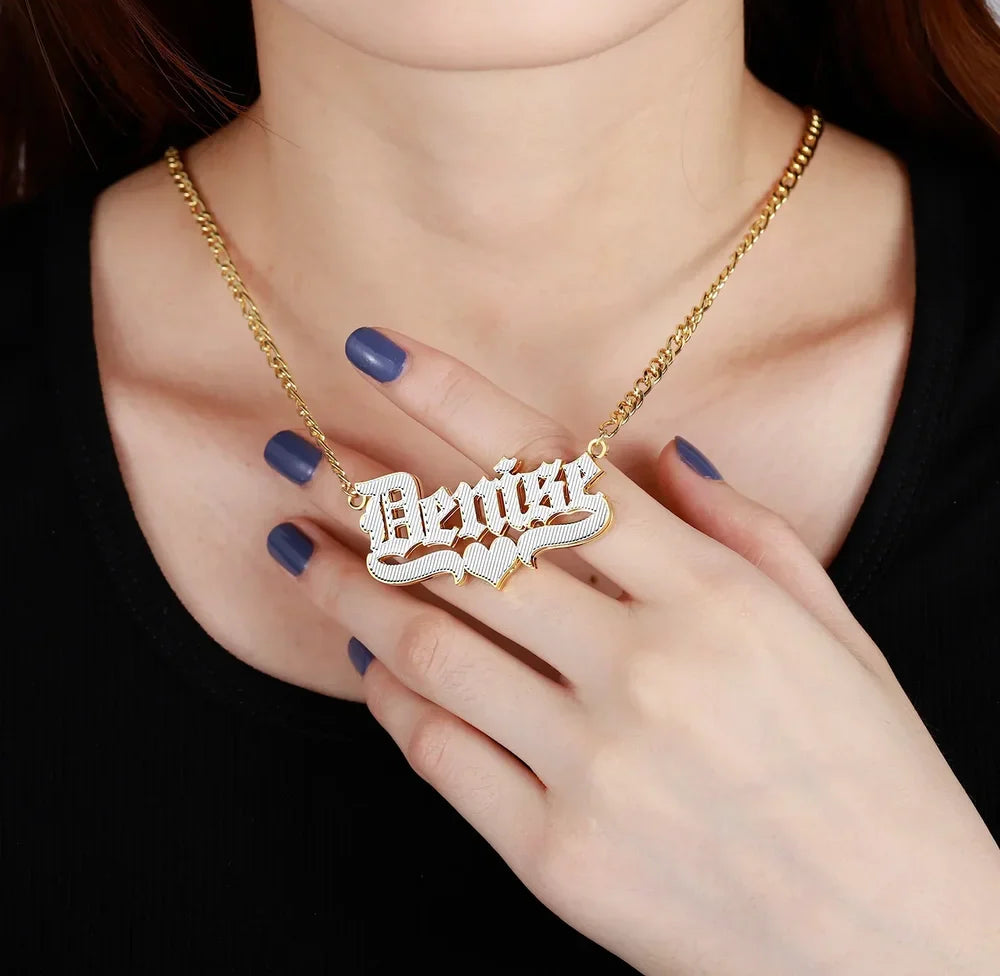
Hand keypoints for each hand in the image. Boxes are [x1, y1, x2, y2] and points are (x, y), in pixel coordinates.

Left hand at [267, 328, 999, 974]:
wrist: (893, 950)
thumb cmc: (871, 780)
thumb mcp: (835, 634)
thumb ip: (747, 532)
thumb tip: (664, 452)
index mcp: (715, 600)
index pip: (554, 471)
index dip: (453, 399)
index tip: (376, 351)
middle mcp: (645, 669)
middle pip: (468, 552)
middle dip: (364, 492)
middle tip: (295, 449)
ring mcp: (595, 765)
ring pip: (431, 648)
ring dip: (348, 590)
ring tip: (294, 545)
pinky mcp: (558, 854)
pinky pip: (441, 753)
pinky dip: (389, 699)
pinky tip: (363, 660)